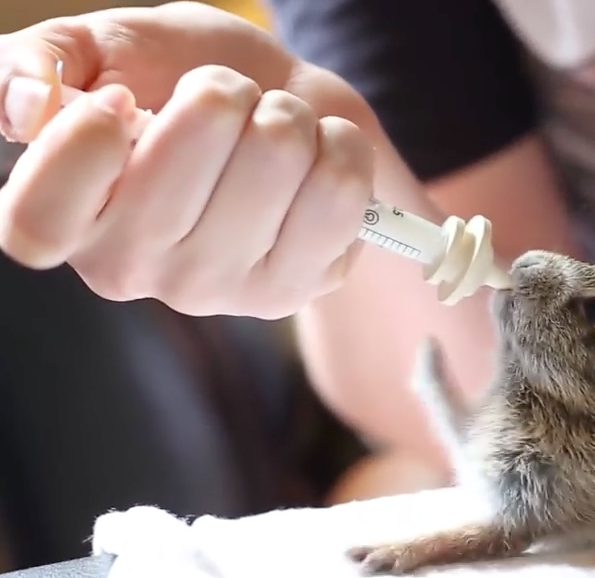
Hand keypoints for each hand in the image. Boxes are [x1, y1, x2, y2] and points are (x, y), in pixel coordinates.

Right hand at [0, 2, 374, 318]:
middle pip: (179, 173)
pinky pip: (336, 191)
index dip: (80, 152)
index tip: (122, 100)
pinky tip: (319, 151)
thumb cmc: (181, 76)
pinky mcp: (295, 287)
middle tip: (226, 93)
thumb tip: (32, 102)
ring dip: (286, 115)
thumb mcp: (102, 49)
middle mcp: (137, 269)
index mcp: (71, 217)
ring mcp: (219, 289)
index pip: (38, 222)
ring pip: (272, 161)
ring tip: (276, 122)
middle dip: (220, 94)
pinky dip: (341, 145)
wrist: (286, 107)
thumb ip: (40, 61)